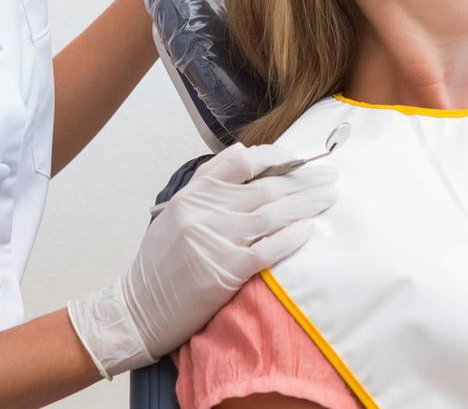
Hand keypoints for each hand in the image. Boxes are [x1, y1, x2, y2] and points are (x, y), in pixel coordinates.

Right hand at [67, 142, 337, 375]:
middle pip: (265, 186)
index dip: (275, 157)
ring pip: (272, 214)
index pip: (240, 160)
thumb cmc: (161, 264)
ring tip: (329, 197)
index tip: (298, 159)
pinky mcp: (226, 271)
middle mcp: (204, 212)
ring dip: (306, 204)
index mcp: (193, 194)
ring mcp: (215, 240)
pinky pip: (268, 250)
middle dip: (303, 179)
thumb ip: (209, 188)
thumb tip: (249, 161)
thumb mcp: (176, 213)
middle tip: (330, 175)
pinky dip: (291, 238)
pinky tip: (310, 230)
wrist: (138, 310)